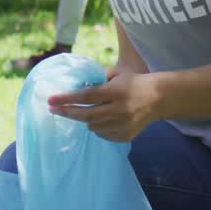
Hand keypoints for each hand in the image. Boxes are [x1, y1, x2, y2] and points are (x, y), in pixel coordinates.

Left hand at [46, 71, 161, 141]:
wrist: (159, 98)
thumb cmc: (133, 82)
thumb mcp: (116, 74)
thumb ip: (96, 78)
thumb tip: (74, 85)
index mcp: (117, 91)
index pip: (87, 96)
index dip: (67, 98)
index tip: (51, 99)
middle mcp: (120, 109)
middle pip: (87, 115)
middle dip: (68, 112)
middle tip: (53, 109)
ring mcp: (124, 125)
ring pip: (93, 127)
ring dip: (84, 119)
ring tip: (81, 112)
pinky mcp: (127, 136)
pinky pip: (103, 135)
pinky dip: (97, 128)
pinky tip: (99, 120)